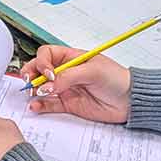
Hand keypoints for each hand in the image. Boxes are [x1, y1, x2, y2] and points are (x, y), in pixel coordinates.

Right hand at [17, 45, 132, 123]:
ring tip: (33, 95)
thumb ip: (68, 77)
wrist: (129, 101)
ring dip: (33, 91)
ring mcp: (65, 88)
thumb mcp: (93, 71)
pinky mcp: (68, 104)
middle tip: (30, 83)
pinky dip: (39, 105)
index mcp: (71, 58)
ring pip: (41, 87)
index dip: (42, 62)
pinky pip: (48, 104)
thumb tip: (48, 85)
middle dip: (31, 74)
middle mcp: (65, 72)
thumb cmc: (117, 79)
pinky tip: (35, 106)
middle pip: (39, 69)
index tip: (49, 73)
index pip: (47, 54)